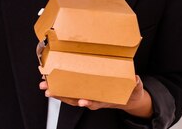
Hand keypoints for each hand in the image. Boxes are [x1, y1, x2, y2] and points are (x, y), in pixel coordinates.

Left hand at [38, 75, 152, 118]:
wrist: (128, 96)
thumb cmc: (130, 91)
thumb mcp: (136, 88)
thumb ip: (136, 84)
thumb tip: (136, 79)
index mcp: (106, 99)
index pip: (96, 101)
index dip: (89, 102)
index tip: (82, 100)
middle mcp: (94, 98)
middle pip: (76, 99)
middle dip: (62, 95)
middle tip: (50, 90)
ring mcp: (88, 94)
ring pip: (70, 95)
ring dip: (57, 91)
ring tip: (45, 86)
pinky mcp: (84, 89)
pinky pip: (71, 89)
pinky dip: (60, 86)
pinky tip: (51, 81)